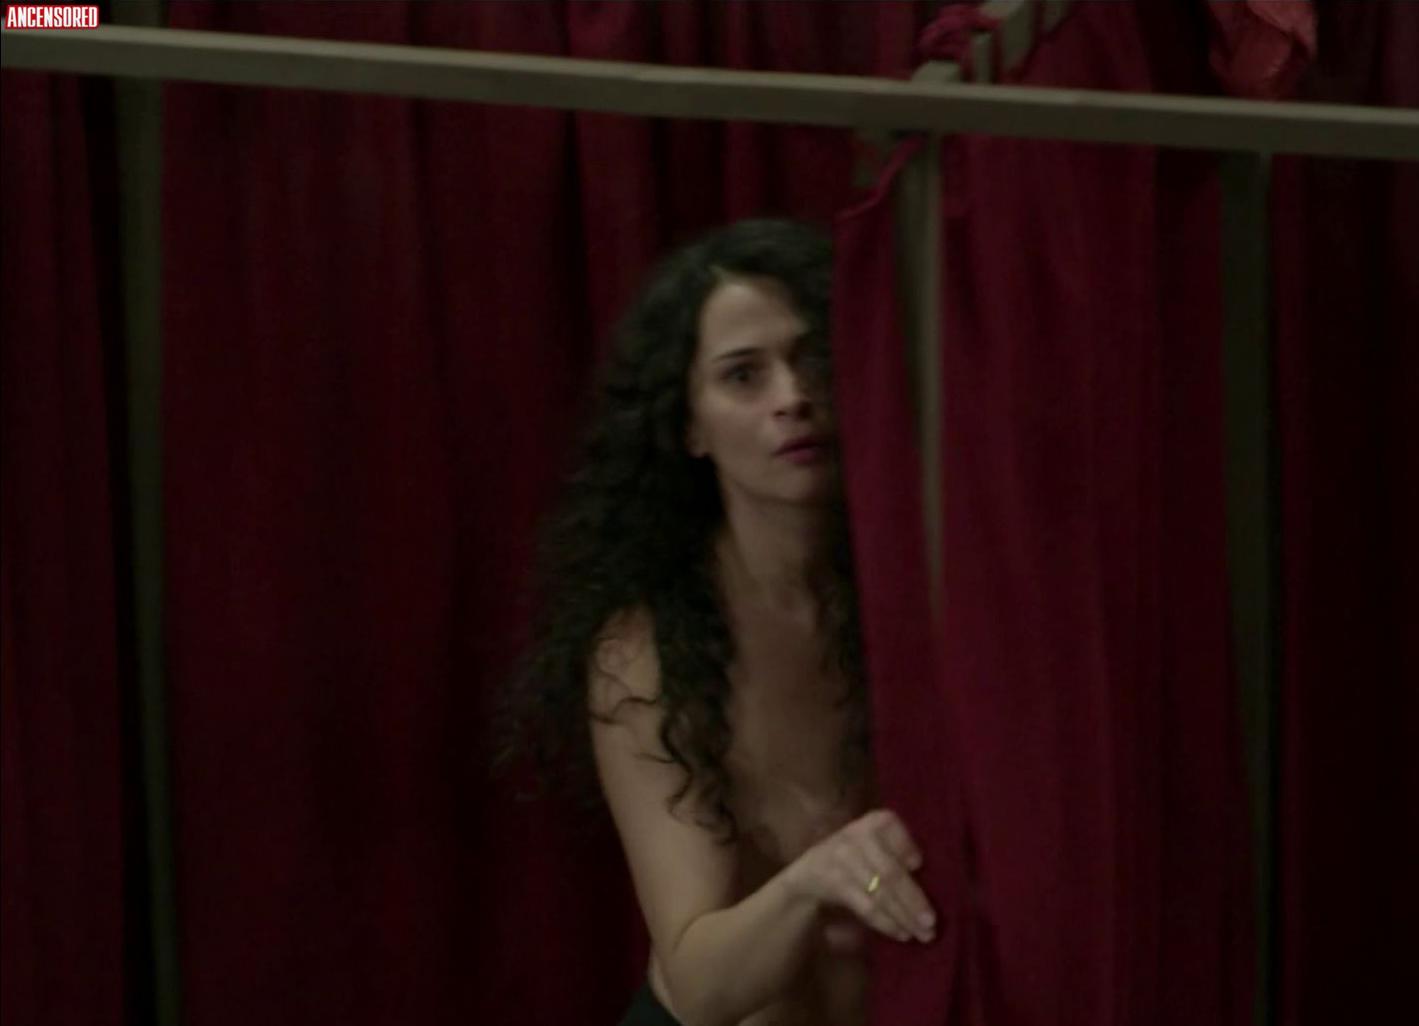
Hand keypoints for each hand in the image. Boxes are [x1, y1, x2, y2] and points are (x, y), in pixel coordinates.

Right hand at [783, 808, 935, 942]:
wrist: (808, 873)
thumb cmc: (855, 858)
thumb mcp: (875, 845)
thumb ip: (898, 853)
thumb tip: (932, 878)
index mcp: (872, 821)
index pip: (893, 828)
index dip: (908, 847)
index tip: (920, 866)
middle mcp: (856, 835)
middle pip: (891, 872)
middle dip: (914, 900)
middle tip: (933, 923)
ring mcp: (843, 859)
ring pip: (880, 893)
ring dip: (904, 917)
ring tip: (923, 935)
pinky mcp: (835, 883)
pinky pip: (866, 907)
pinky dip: (886, 923)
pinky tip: (901, 934)